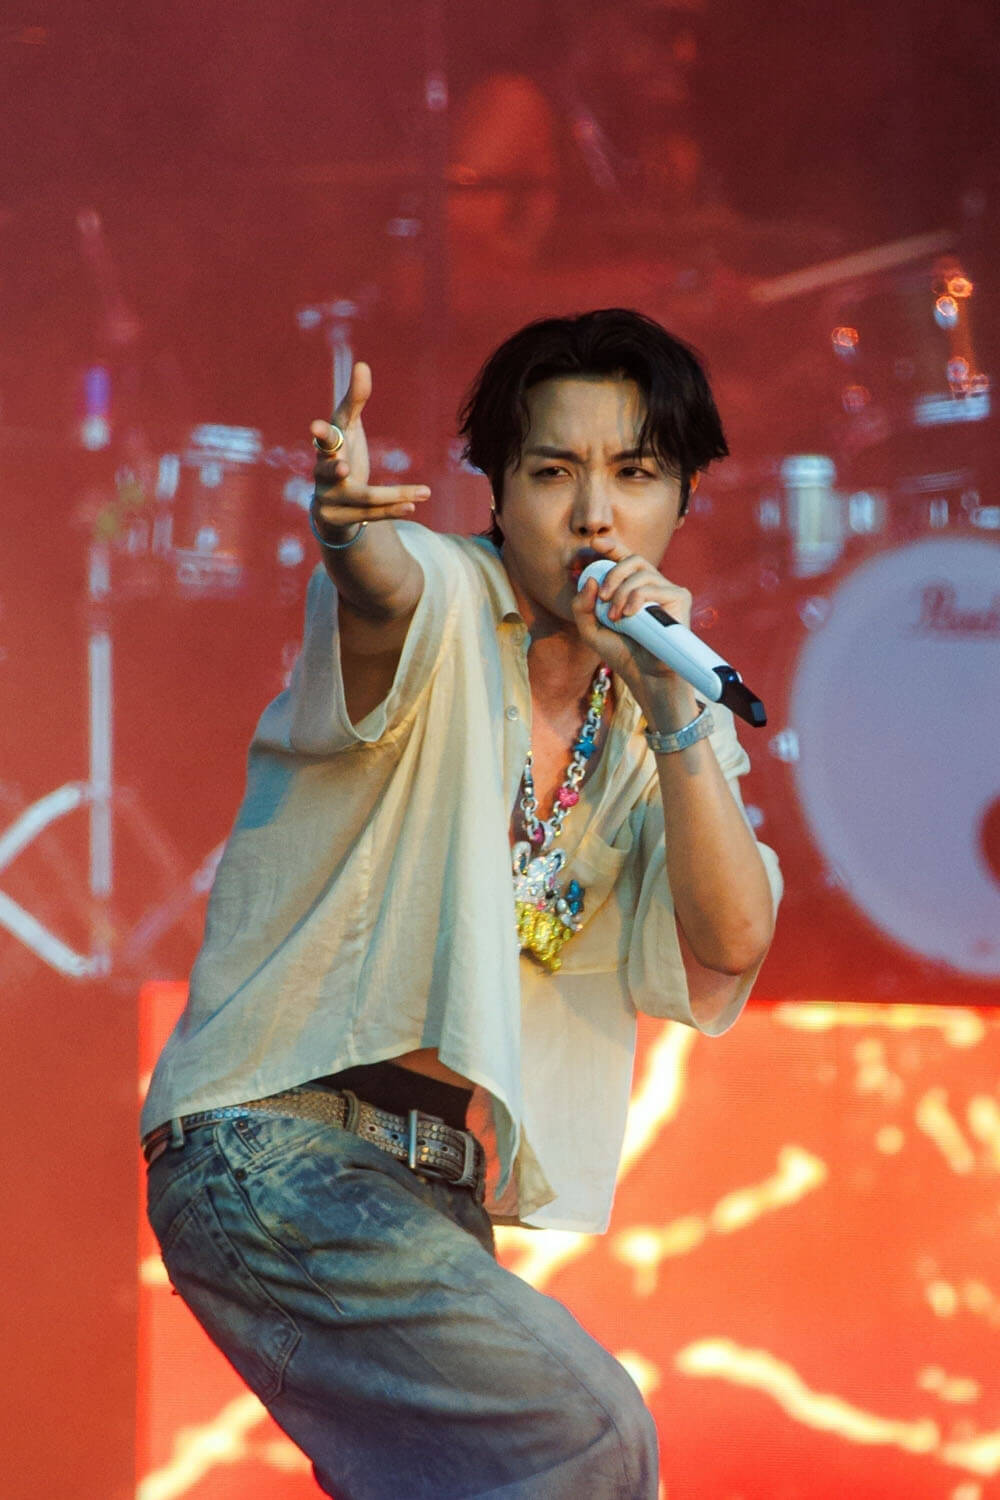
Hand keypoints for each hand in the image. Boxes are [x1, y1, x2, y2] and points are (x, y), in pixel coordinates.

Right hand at [310, 363, 429, 538]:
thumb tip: (363, 364)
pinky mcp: (338, 520)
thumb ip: (355, 400)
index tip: (315, 427)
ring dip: (395, 495)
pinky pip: (368, 516)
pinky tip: (414, 505)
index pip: (323, 438)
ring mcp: (327, 499)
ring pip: (362, 498)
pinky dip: (393, 510)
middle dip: (336, 470)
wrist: (331, 502)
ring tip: (423, 492)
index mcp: (326, 447)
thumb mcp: (349, 427)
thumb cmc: (342, 453)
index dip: (321, 433)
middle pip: (331, 472)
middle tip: (347, 467)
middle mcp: (321, 474)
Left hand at [571, 542, 697, 709]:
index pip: (625, 559)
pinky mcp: (680, 598)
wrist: (646, 676)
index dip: (612, 547)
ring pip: (642, 573)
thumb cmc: (622, 655)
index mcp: (634, 590)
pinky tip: (630, 616)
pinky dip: (636, 598)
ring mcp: (668, 591)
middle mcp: (653, 587)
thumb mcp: (591, 630)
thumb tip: (590, 580)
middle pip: (633, 559)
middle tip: (602, 597)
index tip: (595, 544)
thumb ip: (582, 607)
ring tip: (615, 617)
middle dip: (612, 574)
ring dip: (622, 592)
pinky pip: (654, 586)